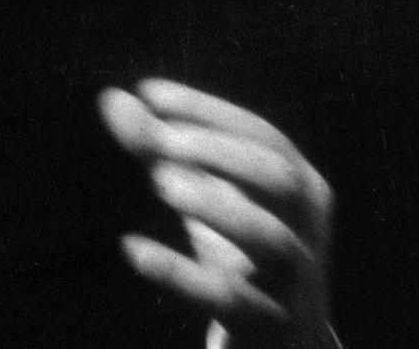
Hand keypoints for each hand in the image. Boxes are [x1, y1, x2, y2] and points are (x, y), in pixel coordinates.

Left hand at [98, 79, 337, 348]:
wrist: (278, 337)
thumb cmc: (236, 247)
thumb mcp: (203, 192)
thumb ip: (158, 146)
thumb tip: (110, 97)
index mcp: (302, 185)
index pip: (263, 135)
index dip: (208, 110)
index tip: (148, 92)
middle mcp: (308, 226)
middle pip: (278, 178)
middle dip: (220, 152)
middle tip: (159, 141)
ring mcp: (295, 278)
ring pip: (268, 237)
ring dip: (213, 204)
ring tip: (157, 181)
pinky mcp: (269, 322)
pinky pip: (226, 296)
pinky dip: (178, 271)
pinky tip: (130, 248)